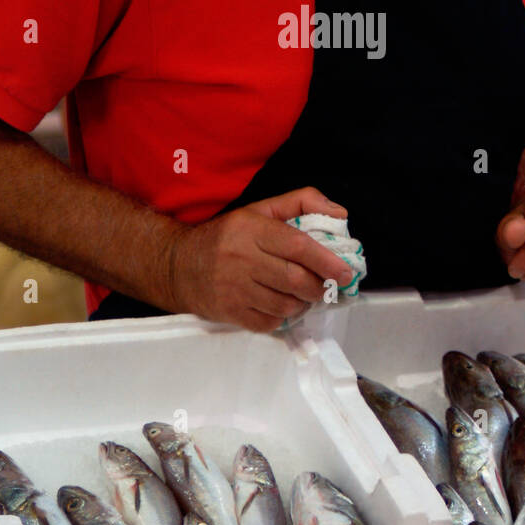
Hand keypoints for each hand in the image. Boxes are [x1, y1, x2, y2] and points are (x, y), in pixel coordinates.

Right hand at [162, 188, 355, 332]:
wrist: (178, 265)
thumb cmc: (226, 236)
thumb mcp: (259, 210)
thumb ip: (300, 202)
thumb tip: (339, 213)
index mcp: (251, 229)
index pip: (297, 246)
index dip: (326, 260)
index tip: (345, 272)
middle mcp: (241, 258)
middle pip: (295, 279)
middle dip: (320, 287)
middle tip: (327, 286)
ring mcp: (234, 289)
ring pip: (286, 304)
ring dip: (304, 303)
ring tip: (303, 295)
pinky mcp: (230, 312)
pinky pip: (270, 322)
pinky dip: (283, 317)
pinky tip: (282, 305)